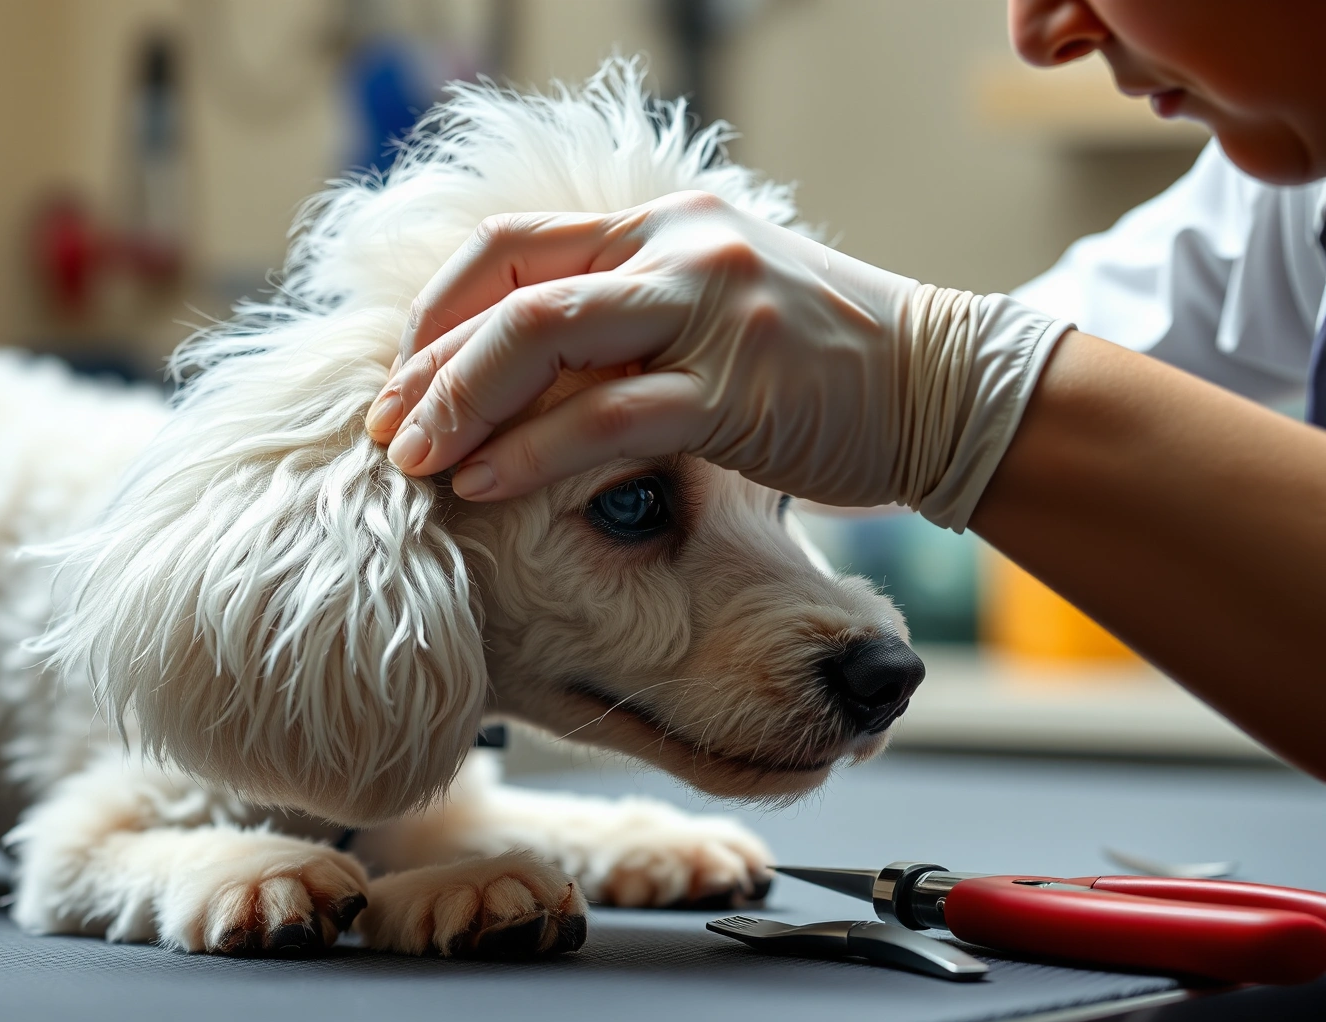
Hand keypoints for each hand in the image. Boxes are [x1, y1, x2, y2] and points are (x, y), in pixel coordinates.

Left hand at [364, 191, 1066, 529]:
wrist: (942, 387)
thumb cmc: (813, 363)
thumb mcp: (711, 306)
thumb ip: (625, 314)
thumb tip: (518, 364)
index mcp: (659, 224)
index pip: (510, 245)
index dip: (436, 312)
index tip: (399, 380)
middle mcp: (677, 248)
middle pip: (510, 289)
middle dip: (431, 367)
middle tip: (386, 430)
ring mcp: (708, 310)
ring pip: (544, 339)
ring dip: (461, 407)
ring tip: (416, 463)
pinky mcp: (737, 388)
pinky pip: (608, 420)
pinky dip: (532, 455)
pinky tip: (487, 489)